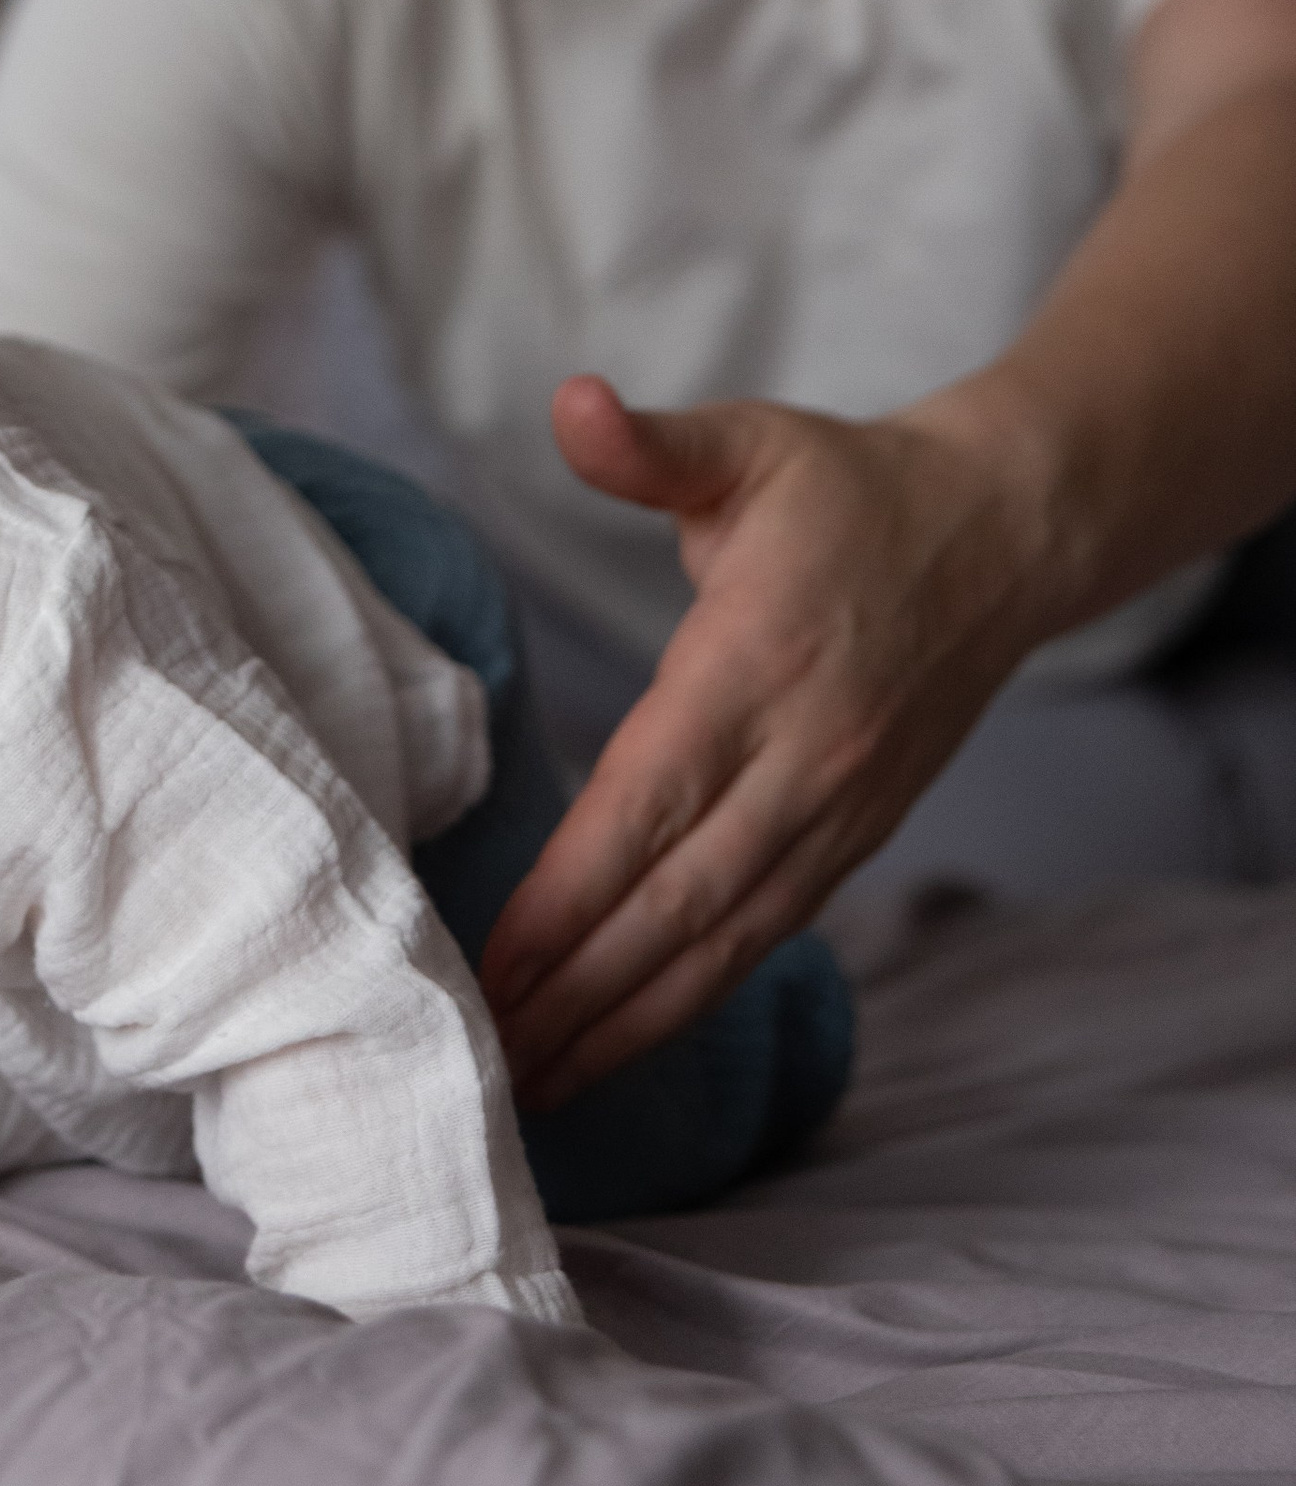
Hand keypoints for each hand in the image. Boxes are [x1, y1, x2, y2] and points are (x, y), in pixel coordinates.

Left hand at [479, 376, 1038, 1105]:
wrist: (1000, 537)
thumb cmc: (845, 489)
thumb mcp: (749, 442)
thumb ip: (652, 445)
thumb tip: (572, 403)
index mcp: (757, 663)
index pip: (650, 798)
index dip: (572, 889)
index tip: (496, 957)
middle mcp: (802, 757)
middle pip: (680, 899)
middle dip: (580, 987)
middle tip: (485, 1051)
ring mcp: (837, 808)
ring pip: (726, 939)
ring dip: (631, 1018)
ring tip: (540, 1081)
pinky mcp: (856, 835)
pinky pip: (768, 935)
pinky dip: (696, 996)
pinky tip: (627, 1038)